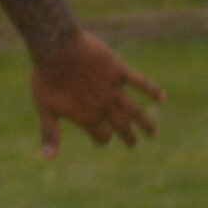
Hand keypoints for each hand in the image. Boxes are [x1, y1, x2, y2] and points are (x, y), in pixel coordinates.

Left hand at [30, 31, 162, 156]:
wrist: (56, 48)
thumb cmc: (47, 77)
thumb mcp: (44, 107)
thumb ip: (50, 132)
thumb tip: (48, 158)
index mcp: (87, 117)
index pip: (102, 135)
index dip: (103, 139)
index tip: (104, 139)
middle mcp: (104, 107)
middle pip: (121, 126)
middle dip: (128, 136)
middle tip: (133, 143)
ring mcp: (114, 89)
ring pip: (135, 110)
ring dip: (146, 123)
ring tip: (154, 133)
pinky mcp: (119, 70)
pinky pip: (139, 82)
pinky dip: (152, 90)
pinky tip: (162, 97)